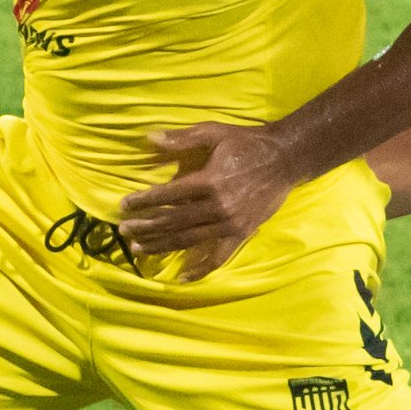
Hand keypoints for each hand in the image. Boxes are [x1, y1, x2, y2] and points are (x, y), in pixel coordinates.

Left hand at [120, 121, 301, 277]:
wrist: (286, 157)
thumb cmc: (248, 142)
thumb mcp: (214, 132)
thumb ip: (182, 138)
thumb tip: (150, 138)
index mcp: (208, 181)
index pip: (167, 195)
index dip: (143, 201)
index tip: (125, 206)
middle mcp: (217, 207)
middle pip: (173, 221)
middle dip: (145, 226)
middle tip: (124, 231)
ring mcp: (230, 224)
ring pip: (188, 239)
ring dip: (162, 246)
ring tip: (139, 249)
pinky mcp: (242, 233)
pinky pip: (218, 257)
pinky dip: (201, 269)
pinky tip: (182, 277)